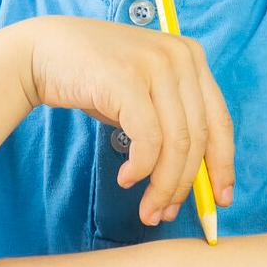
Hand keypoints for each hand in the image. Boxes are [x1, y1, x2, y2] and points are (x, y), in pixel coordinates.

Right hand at [17, 15, 235, 228]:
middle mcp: (180, 55)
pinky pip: (148, 139)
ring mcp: (155, 63)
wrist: (44, 52)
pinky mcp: (129, 78)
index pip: (219, 120)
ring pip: (176, 143)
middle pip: (199, 137)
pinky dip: (141, 168)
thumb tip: (196, 180)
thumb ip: (172, 122)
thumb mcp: (145, 94)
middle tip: (168, 213)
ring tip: (148, 209)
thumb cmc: (96, 79)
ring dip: (163, 185)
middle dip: (185, 184)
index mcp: (191, 55)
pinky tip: (126, 179)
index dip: (222, 165)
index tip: (219, 200)